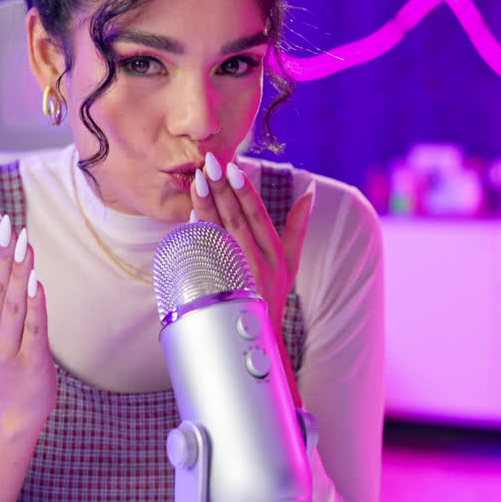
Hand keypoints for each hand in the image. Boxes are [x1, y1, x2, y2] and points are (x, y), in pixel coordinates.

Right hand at [0, 211, 55, 432]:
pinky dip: (34, 305)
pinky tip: (37, 284)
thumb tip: (11, 249)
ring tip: (24, 244)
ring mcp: (8, 345)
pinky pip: (33, 328)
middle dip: (2, 251)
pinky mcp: (30, 359)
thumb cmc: (15, 356)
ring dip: (18, 272)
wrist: (19, 407)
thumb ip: (4, 290)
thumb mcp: (2, 321)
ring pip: (13, 303)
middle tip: (7, 222)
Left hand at [189, 153, 315, 403]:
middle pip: (236, 220)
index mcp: (275, 253)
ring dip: (207, 207)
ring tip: (197, 182)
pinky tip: (190, 216)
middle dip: (222, 190)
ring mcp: (237, 275)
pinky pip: (206, 257)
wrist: (258, 336)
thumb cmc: (274, 294)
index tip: (235, 168)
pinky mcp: (220, 286)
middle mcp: (257, 262)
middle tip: (209, 164)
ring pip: (219, 235)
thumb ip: (298, 225)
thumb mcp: (292, 262)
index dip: (245, 192)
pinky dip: (198, 236)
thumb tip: (309, 192)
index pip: (258, 216)